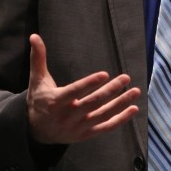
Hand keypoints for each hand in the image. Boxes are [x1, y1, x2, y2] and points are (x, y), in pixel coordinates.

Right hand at [26, 33, 140, 144]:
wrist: (36, 130)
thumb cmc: (39, 99)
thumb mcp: (37, 80)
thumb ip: (38, 58)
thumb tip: (34, 36)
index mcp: (55, 101)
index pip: (74, 92)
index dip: (89, 84)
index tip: (105, 74)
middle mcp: (67, 116)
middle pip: (93, 103)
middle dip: (111, 90)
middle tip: (126, 78)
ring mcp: (78, 127)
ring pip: (103, 115)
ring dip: (121, 104)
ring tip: (135, 91)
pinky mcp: (86, 134)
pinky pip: (106, 128)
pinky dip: (121, 120)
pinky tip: (133, 109)